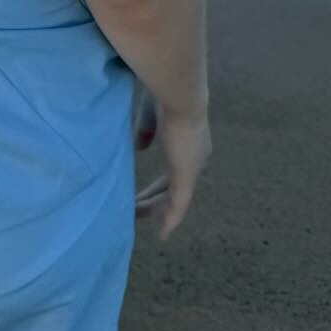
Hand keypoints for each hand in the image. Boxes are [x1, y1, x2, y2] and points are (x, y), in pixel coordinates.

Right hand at [133, 92, 210, 239]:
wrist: (179, 96)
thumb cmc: (163, 97)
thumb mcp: (151, 116)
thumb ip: (146, 131)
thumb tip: (140, 147)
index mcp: (188, 142)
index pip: (173, 168)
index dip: (158, 180)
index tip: (144, 190)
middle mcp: (195, 158)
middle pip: (172, 186)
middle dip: (153, 197)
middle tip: (135, 208)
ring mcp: (192, 169)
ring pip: (173, 197)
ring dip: (154, 209)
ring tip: (136, 217)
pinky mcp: (186, 178)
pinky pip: (178, 205)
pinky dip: (170, 220)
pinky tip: (163, 234)